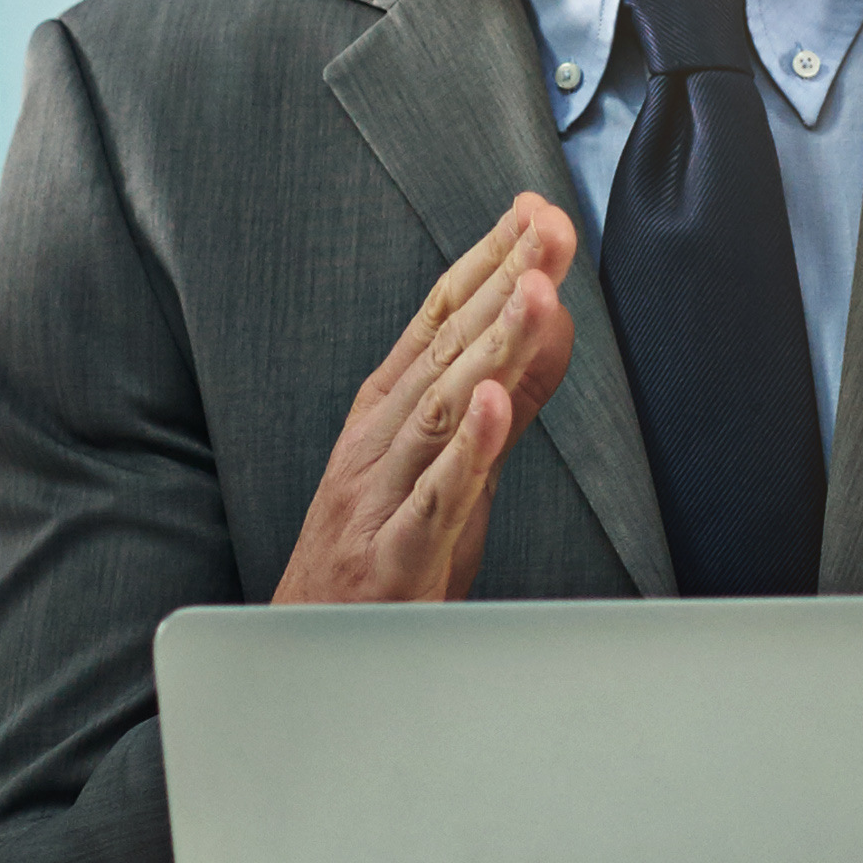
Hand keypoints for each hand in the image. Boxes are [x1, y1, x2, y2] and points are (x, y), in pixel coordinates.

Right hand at [275, 198, 577, 606]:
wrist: (310, 651)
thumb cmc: (382, 557)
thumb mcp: (446, 471)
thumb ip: (497, 407)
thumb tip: (548, 330)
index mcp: (387, 413)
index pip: (441, 320)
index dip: (489, 261)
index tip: (535, 211)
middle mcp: (379, 440)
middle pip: (448, 349)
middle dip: (504, 282)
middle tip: (552, 227)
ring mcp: (382, 494)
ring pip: (443, 409)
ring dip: (492, 346)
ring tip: (536, 291)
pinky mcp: (394, 554)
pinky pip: (432, 496)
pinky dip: (463, 450)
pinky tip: (490, 405)